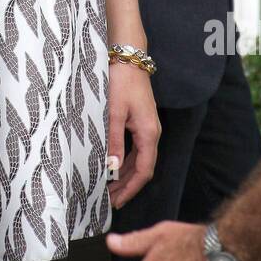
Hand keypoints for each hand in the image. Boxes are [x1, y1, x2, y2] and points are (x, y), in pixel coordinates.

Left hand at [107, 62, 160, 208]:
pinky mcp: (140, 121)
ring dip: (125, 174)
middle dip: (126, 186)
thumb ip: (113, 141)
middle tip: (109, 200)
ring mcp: (147, 127)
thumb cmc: (121, 82)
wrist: (128, 58)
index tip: (117, 202)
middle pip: (142, 168)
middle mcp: (152, 133)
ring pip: (139, 159)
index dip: (131, 189)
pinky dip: (124, 160)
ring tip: (109, 188)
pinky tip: (112, 166)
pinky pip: (135, 148)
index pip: (143, 171)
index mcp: (149, 133)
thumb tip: (111, 168)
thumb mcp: (113, 113)